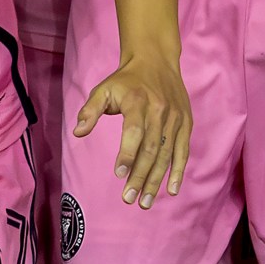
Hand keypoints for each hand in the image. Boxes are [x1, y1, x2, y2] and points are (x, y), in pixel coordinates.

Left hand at [74, 54, 192, 208]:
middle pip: (151, 150)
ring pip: (166, 155)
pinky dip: (177, 172)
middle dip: (140, 177)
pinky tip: (171, 190)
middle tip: (130, 199)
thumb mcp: (103, 89)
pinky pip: (182, 153)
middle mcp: (160, 113)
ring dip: (156, 181)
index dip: (128, 154)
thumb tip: (78, 132)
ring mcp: (176, 121)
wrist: (157, 61)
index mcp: (140, 103)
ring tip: (146, 202)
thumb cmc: (126, 80)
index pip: (135, 133)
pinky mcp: (186, 125)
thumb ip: (90, 110)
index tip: (119, 175)